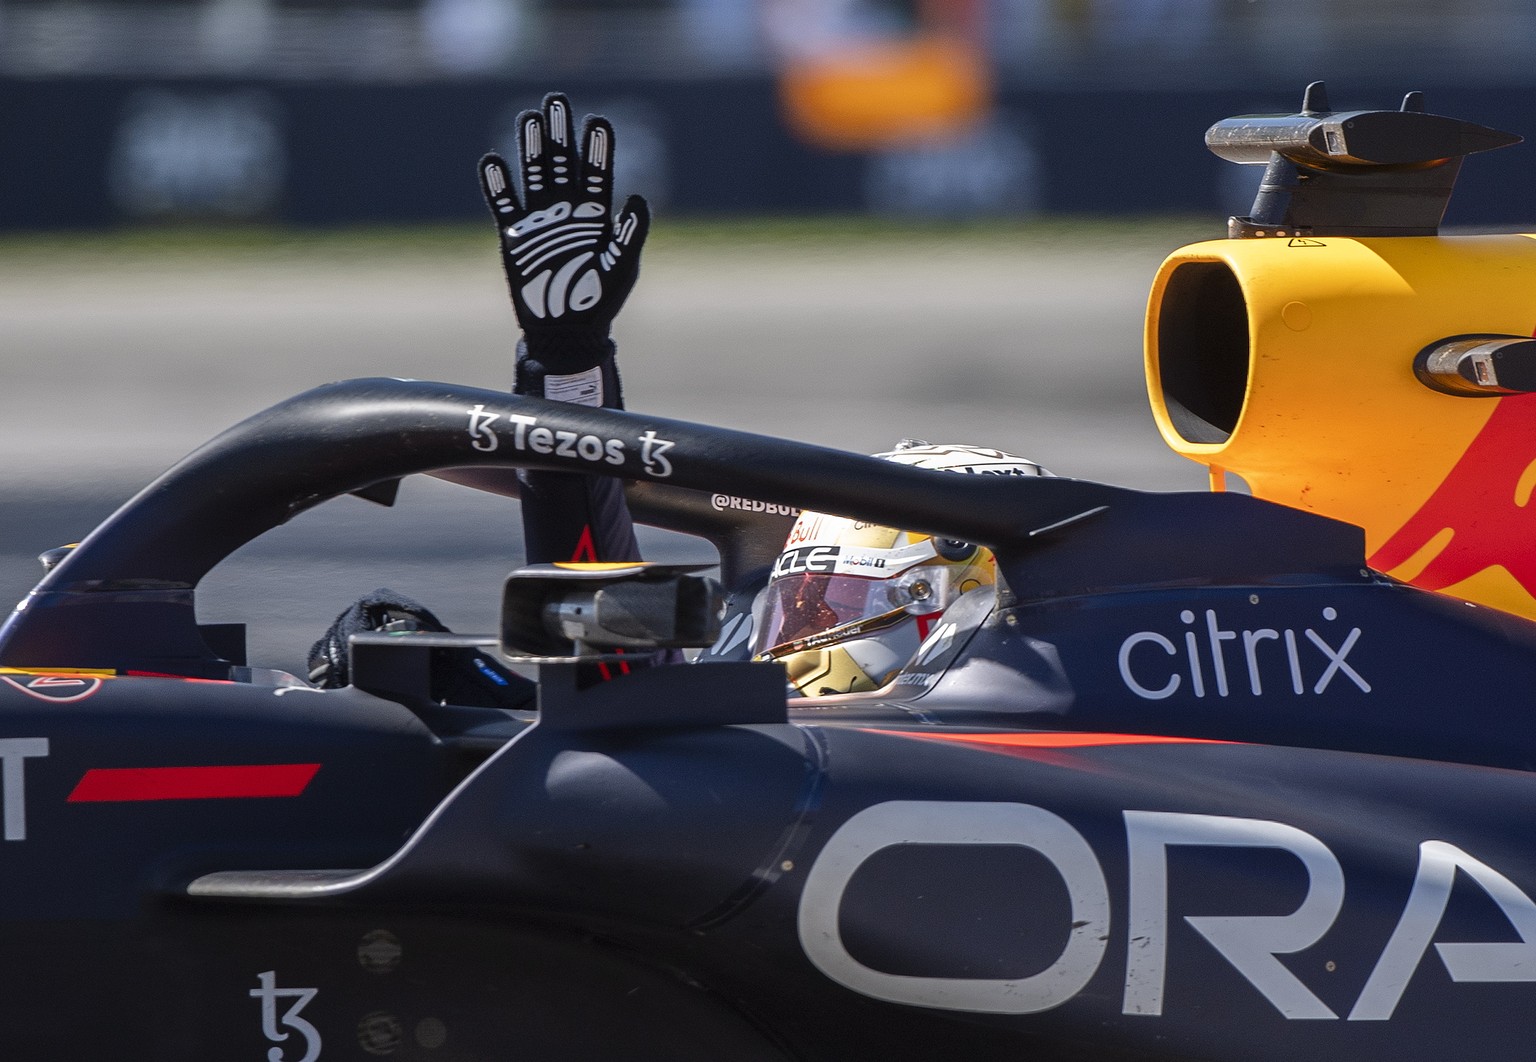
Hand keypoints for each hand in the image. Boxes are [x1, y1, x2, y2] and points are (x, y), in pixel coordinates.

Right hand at [480, 93, 649, 363]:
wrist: (567, 332)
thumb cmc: (599, 301)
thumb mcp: (621, 266)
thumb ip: (629, 233)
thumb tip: (640, 199)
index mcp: (595, 216)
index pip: (597, 173)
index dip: (596, 149)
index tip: (598, 122)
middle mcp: (567, 212)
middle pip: (562, 163)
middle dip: (560, 133)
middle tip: (557, 100)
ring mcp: (539, 221)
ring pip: (534, 176)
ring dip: (531, 148)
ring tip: (530, 118)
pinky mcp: (514, 237)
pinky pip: (504, 205)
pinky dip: (497, 186)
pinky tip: (493, 162)